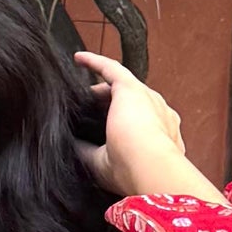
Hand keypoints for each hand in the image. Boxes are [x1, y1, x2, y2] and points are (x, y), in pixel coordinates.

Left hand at [70, 51, 225, 203]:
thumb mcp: (104, 166)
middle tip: (87, 115)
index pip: (139, 125)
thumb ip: (89, 153)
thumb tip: (71, 145)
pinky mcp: (131, 88)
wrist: (148, 164)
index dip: (120, 125)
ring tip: (82, 94)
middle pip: (131, 105)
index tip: (104, 129)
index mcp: (159, 136)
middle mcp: (158, 115)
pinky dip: (94, 62)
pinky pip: (111, 69)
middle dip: (110, 108)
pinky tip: (78, 59)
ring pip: (122, 89)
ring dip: (102, 91)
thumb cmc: (131, 172)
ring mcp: (148, 99)